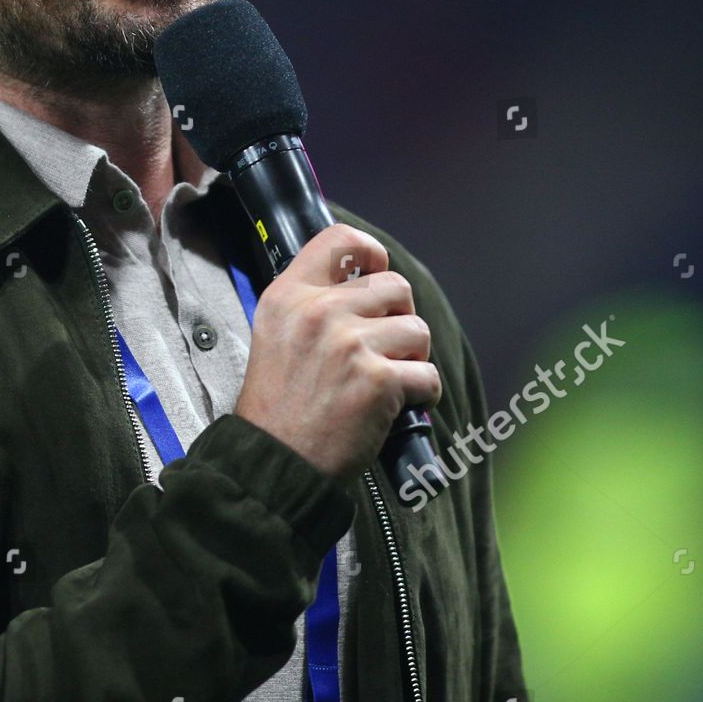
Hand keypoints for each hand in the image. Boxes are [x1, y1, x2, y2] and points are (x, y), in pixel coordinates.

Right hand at [233, 224, 439, 483]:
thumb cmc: (277, 407)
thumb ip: (310, 302)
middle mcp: (319, 312)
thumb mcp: (274, 334)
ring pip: (417, 329)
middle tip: (386, 345)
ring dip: (413, 356)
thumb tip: (361, 280)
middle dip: (399, 316)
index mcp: (289, 296)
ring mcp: (350, 345)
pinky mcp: (378, 381)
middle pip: (394, 285)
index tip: (376, 270)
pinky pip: (428, 375)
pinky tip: (399, 406)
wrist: (274, 462)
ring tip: (391, 378)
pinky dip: (422, 394)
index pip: (340, 239)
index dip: (370, 251)